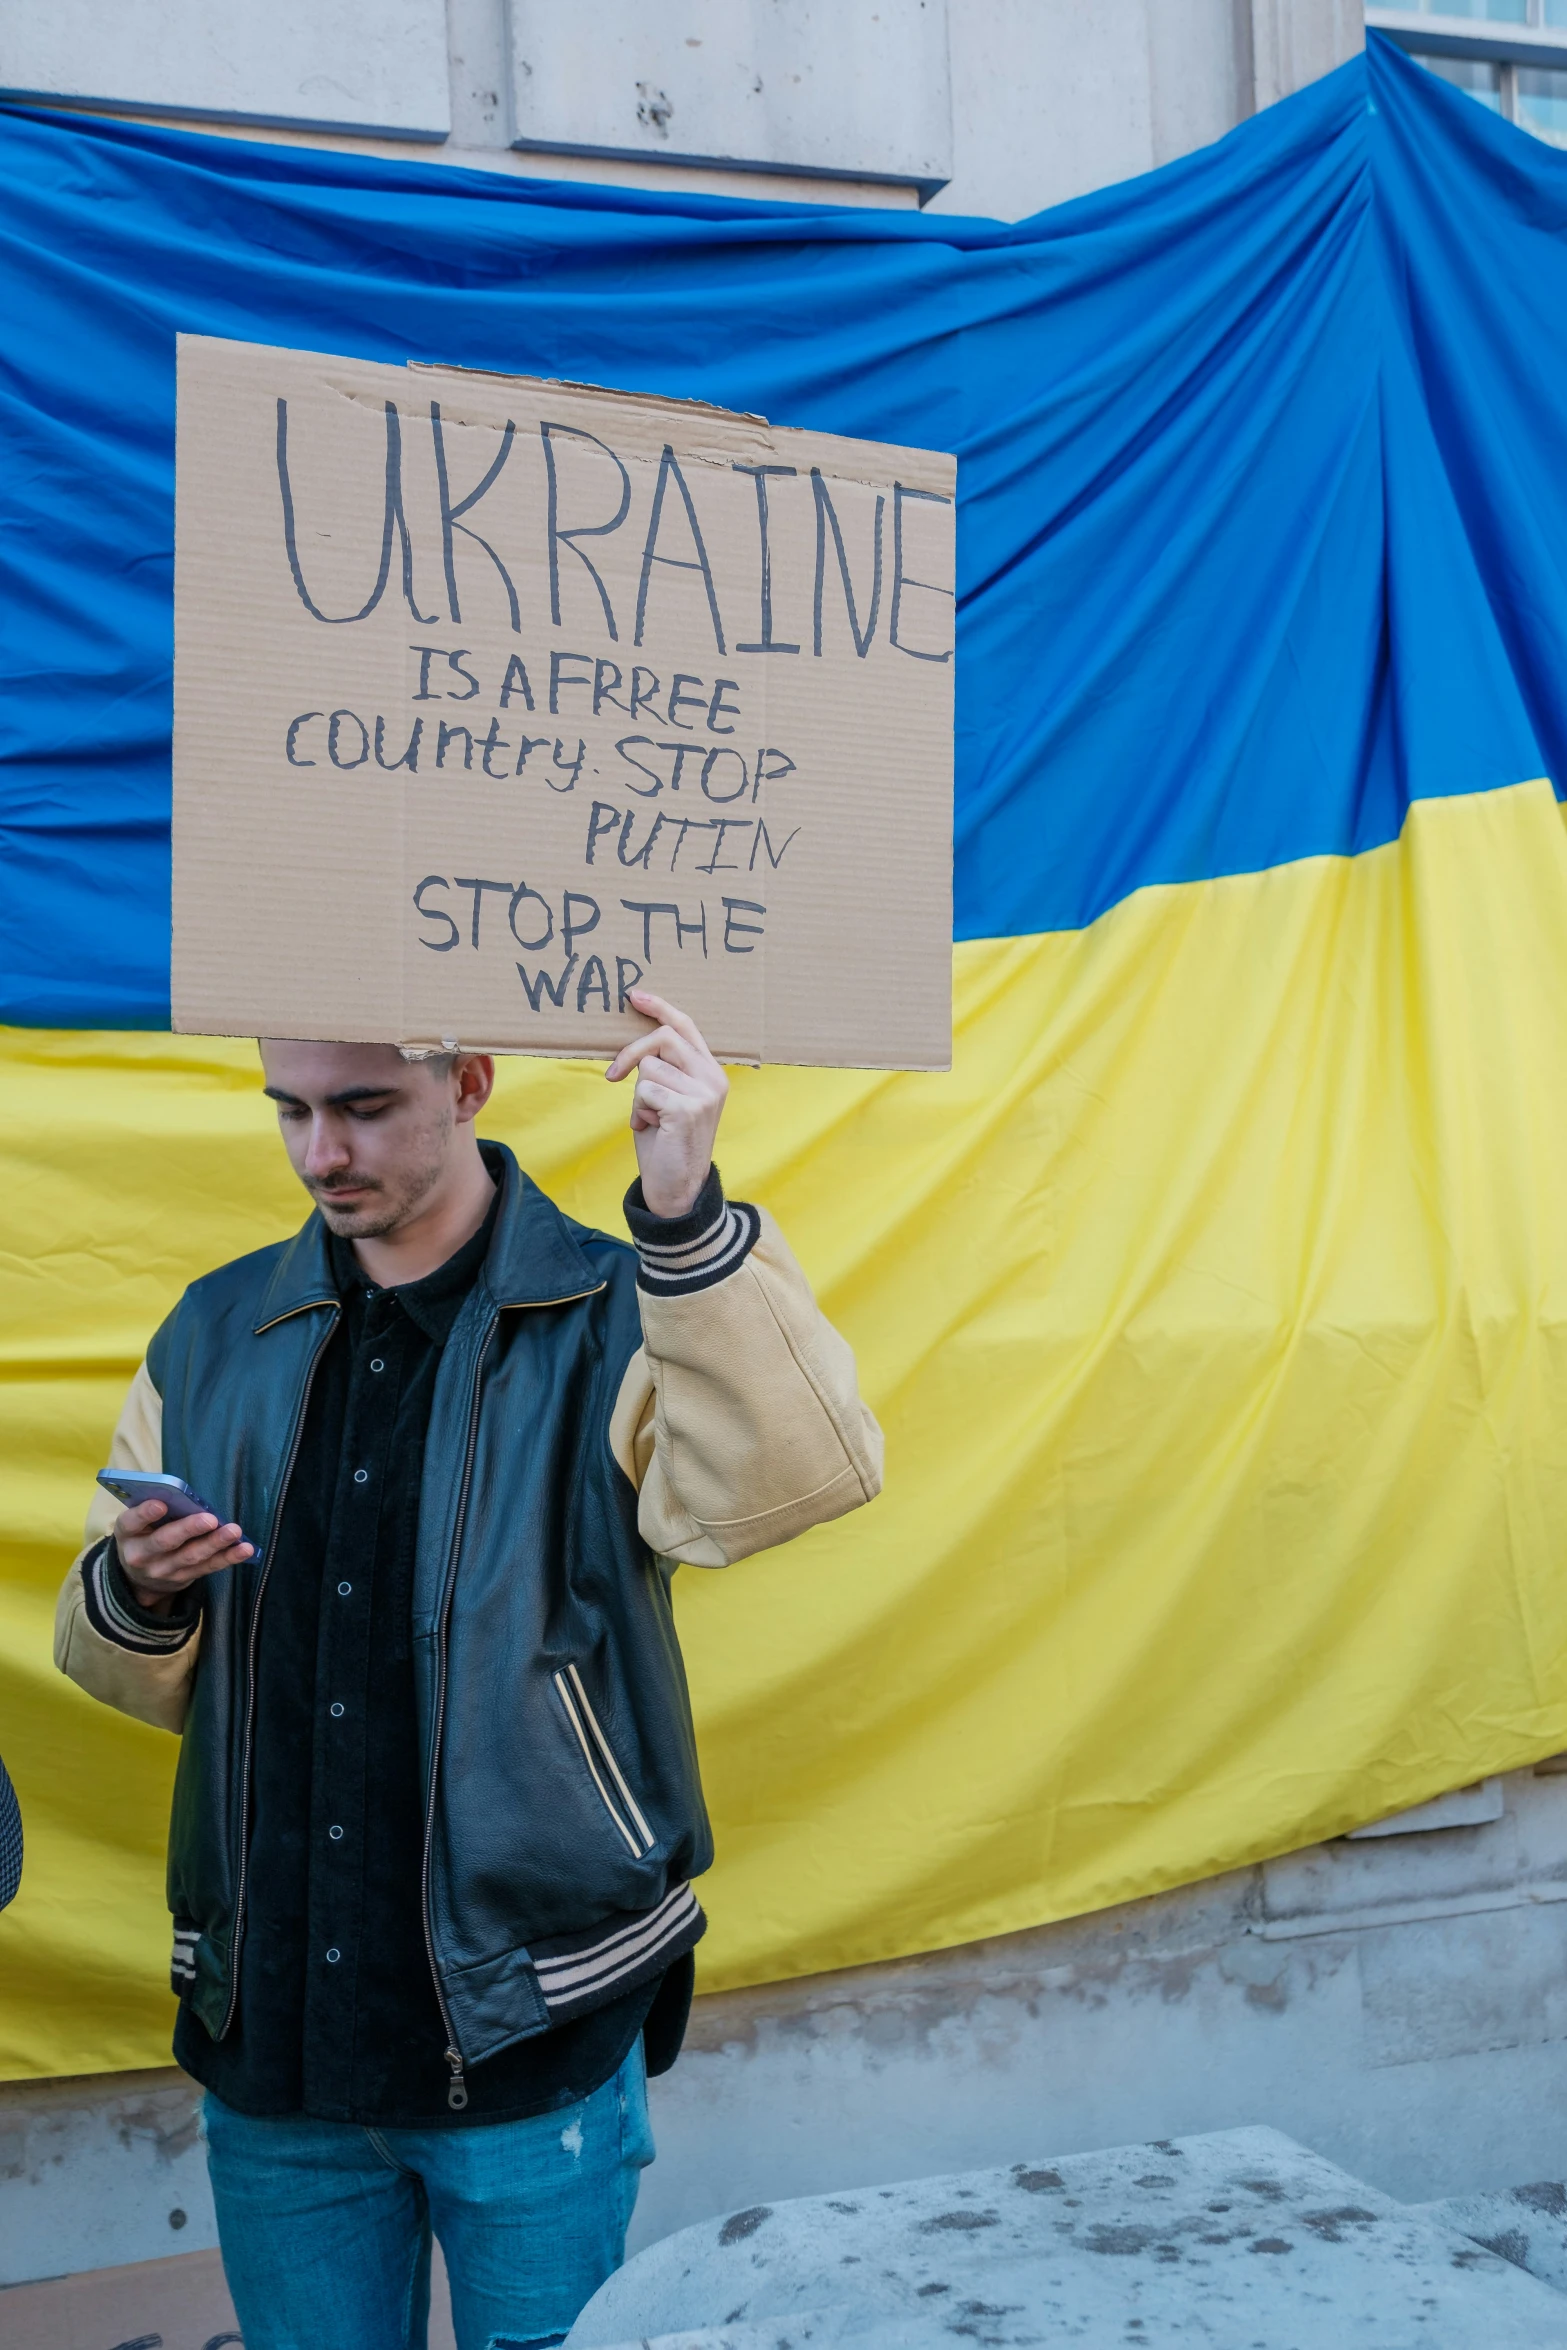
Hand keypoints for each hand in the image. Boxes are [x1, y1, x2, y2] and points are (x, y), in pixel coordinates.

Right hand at [114, 1500, 252, 1617]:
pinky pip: (208, 1567)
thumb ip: (153, 1509)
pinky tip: (245, 1548)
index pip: (131, 1522)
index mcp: (127, 1534)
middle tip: (209, 1519)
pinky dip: (228, 1558)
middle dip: (188, 1529)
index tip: (160, 1504)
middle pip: (165, 1542)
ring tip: (234, 1531)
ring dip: (215, 1543)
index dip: (145, 1514)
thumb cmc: (143, 1535)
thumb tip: (182, 1494)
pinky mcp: (184, 1578)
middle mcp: (141, 1556)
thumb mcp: (137, 1523)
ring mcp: (164, 1571)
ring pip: (191, 1556)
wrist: (138, 1578)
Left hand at [605, 990, 727, 1217]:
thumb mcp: (668, 1098)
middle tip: (613, 1076)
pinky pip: (645, 1091)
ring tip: (650, 1118)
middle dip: (631, 1054)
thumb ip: (664, 1070)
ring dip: (638, 1095)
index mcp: (711, 1071)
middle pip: (663, 1038)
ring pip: (649, 1068)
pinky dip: (639, 1111)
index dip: (660, 1007)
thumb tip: (638, 1047)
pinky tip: (650, 1129)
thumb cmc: (667, 1143)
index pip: (686, 1026)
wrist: (677, 1187)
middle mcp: (713, 1078)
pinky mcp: (689, 1109)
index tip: (634, 995)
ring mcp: (704, 1093)